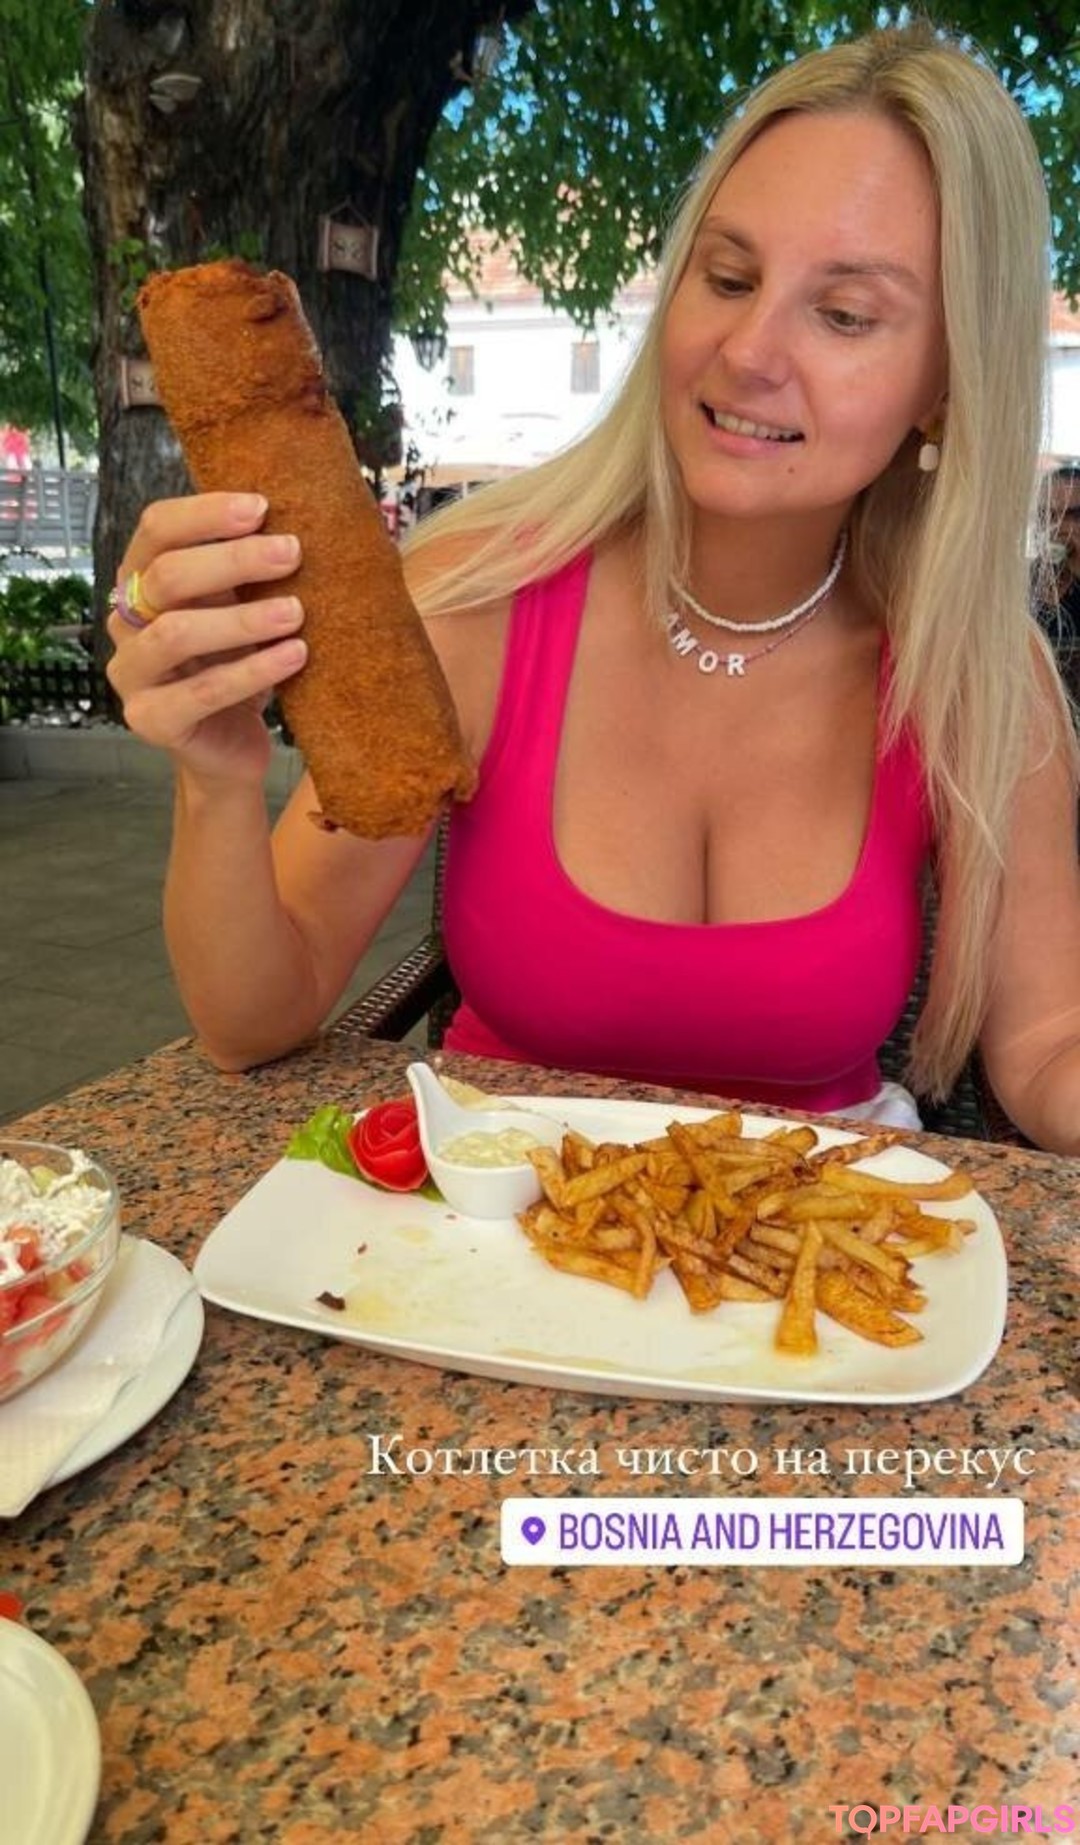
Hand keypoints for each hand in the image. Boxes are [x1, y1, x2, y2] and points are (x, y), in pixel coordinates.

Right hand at [106, 492, 306, 786]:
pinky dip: (253, 671)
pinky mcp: (150, 720)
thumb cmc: (237, 666)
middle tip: (291, 554)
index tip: (262, 508)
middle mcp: (126, 623)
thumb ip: (247, 571)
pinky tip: (294, 656)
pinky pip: (202, 692)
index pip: (155, 529)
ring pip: (176, 634)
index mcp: (141, 581)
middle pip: (166, 576)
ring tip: (297, 612)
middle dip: (232, 560)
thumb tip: (295, 522)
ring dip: (242, 619)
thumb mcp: (241, 608)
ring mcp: (131, 673)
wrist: (230, 749)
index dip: (205, 514)